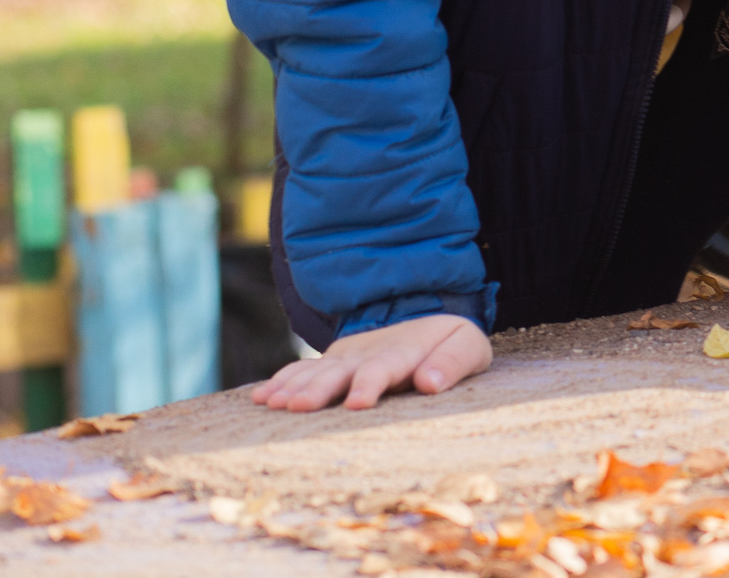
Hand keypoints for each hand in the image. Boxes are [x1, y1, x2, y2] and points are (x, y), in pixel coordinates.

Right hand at [249, 312, 490, 412]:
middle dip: (319, 389)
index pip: (385, 367)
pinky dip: (282, 381)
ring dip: (293, 386)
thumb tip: (429, 383)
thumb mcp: (468, 348)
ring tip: (271, 403)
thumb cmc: (452, 345)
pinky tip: (260, 398)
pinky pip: (303, 370)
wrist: (429, 320)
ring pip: (317, 370)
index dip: (369, 384)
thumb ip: (452, 363)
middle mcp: (369, 352)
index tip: (357, 404)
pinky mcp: (333, 362)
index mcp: (404, 350)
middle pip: (341, 371)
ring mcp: (347, 356)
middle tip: (297, 407)